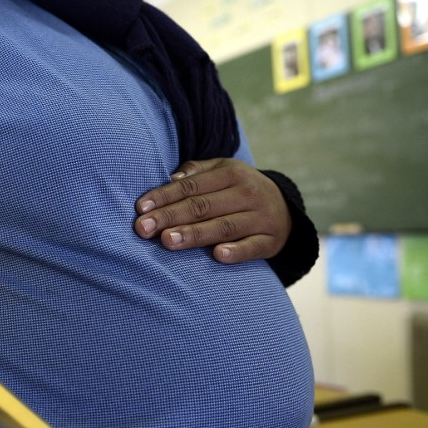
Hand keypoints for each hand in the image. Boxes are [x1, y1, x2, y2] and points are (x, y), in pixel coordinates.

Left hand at [134, 158, 291, 263]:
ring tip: (167, 241)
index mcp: (231, 173)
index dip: (164, 196)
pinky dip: (237, 251)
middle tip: (143, 229)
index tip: (141, 209)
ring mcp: (260, 218)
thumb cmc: (239, 189)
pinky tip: (218, 256)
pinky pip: (252, 247)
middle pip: (202, 206)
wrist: (286, 208)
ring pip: (223, 227)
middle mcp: (246, 193)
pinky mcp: (270, 241)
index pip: (191, 186)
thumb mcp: (223, 171)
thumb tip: (171, 178)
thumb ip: (196, 172)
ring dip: (194, 234)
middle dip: (170, 217)